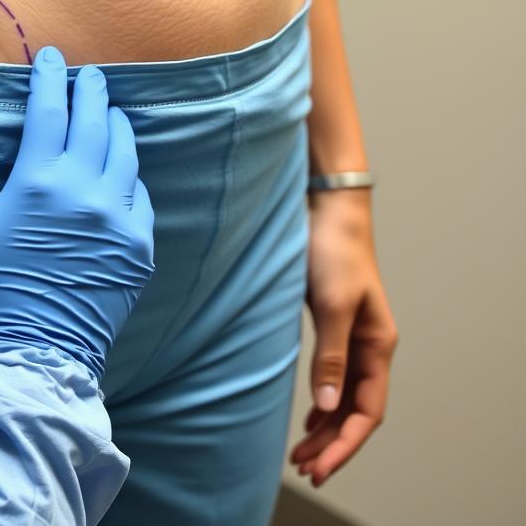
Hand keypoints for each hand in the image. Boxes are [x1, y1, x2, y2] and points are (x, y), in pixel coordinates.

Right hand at [0, 46, 154, 377]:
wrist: (32, 357)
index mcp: (38, 181)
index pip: (50, 110)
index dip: (50, 77)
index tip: (51, 56)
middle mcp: (85, 191)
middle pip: (95, 122)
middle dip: (91, 91)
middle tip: (88, 74)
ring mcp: (119, 218)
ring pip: (127, 154)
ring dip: (117, 126)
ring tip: (110, 112)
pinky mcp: (138, 246)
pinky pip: (142, 196)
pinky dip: (132, 175)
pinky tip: (124, 170)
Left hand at [290, 189, 398, 486]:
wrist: (327, 208)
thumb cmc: (332, 251)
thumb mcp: (331, 306)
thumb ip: (330, 356)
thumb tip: (328, 407)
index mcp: (377, 345)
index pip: (368, 411)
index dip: (345, 443)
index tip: (320, 467)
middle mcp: (369, 345)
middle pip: (356, 409)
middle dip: (332, 443)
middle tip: (304, 469)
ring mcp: (352, 335)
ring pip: (343, 396)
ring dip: (325, 426)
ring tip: (301, 452)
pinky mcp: (332, 323)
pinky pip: (333, 376)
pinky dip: (321, 402)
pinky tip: (309, 416)